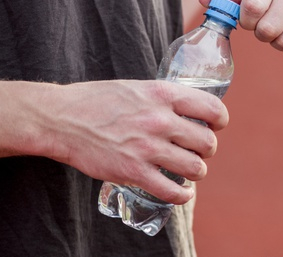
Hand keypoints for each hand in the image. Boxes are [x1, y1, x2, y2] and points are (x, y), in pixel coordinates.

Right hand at [40, 79, 228, 204]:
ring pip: (195, 168)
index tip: (216, 126)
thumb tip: (188, 110)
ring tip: (189, 171)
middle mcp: (159, 120)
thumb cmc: (97, 100)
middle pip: (207, 142)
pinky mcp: (133, 172)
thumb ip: (163, 99)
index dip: (220, 121)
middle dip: (206, 150)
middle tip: (197, 151)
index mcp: (163, 94)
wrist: (61, 118)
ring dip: (197, 172)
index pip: (212, 109)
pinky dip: (182, 196)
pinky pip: (172, 192)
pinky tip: (182, 192)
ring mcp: (147, 148)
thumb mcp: (137, 87)